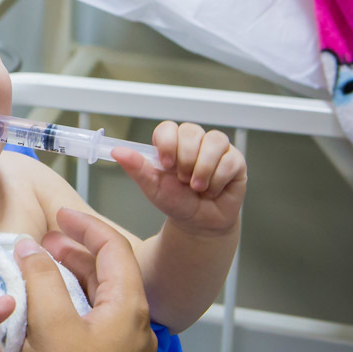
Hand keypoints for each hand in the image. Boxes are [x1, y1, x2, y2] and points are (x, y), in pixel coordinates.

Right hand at [16, 209, 156, 351]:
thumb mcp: (49, 323)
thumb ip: (41, 277)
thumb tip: (30, 245)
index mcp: (130, 310)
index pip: (115, 250)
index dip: (86, 225)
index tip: (58, 214)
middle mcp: (137, 328)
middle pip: (112, 274)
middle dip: (78, 250)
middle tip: (44, 241)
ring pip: (105, 299)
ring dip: (75, 277)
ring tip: (44, 265)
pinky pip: (99, 322)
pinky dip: (76, 303)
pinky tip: (51, 305)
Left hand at [114, 121, 245, 235]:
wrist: (199, 223)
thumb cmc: (176, 202)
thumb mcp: (152, 187)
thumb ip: (136, 168)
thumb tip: (117, 151)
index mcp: (172, 144)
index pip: (168, 128)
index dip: (167, 143)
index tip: (165, 163)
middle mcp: (194, 142)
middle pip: (191, 131)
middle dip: (185, 159)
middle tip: (182, 180)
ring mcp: (216, 150)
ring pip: (214, 141)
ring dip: (203, 169)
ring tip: (197, 187)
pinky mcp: (235, 160)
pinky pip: (230, 160)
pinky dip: (218, 179)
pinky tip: (212, 190)